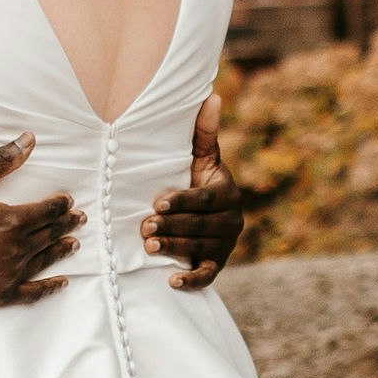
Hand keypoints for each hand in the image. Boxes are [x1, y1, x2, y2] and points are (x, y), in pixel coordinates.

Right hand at [0, 136, 81, 310]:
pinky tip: (61, 282)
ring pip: (45, 260)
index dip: (60, 204)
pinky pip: (32, 293)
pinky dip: (49, 288)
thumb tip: (28, 140)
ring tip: (74, 243)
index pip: (47, 210)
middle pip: (50, 233)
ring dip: (62, 249)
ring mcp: (9, 274)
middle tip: (79, 219)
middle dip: (66, 223)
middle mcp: (15, 249)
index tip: (67, 201)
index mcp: (10, 220)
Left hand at [141, 97, 243, 291]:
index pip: (204, 199)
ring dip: (174, 248)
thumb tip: (212, 96)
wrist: (205, 217)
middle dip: (171, 226)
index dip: (181, 201)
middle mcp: (232, 220)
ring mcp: (225, 245)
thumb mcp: (202, 159)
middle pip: (200, 225)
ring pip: (200, 248)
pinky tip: (172, 281)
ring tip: (149, 246)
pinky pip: (207, 275)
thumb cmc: (197, 181)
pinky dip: (191, 280)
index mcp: (228, 192)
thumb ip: (204, 132)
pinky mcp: (218, 265)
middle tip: (144, 227)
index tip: (158, 203)